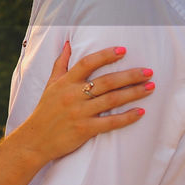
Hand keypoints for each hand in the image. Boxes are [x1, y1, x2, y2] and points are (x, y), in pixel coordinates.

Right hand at [18, 42, 152, 162]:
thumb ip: (61, 63)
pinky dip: (126, 117)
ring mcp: (79, 113)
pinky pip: (110, 122)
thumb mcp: (50, 84)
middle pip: (106, 81)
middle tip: (149, 71)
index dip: (106, 55)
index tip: (123, 50)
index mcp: (65, 82)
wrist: (35, 140)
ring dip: (133, 93)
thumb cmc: (45, 110)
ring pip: (111, 100)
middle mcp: (73, 95)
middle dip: (130, 75)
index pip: (87, 63)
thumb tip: (68, 43)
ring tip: (150, 87)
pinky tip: (140, 112)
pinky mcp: (84, 129)